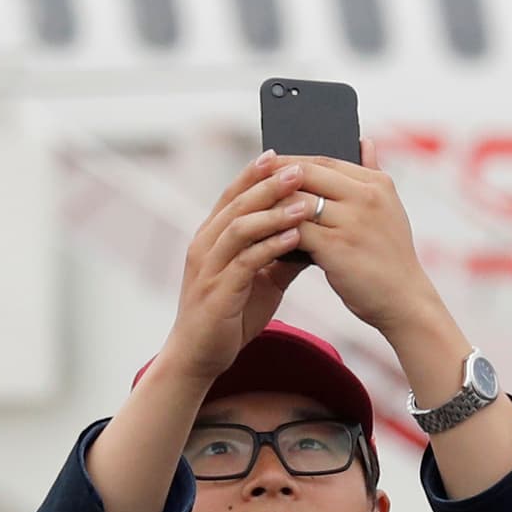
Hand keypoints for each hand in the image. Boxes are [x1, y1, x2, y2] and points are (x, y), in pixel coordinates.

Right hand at [151, 158, 321, 390]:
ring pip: (240, 227)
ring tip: (304, 201)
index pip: (233, 195)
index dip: (255, 173)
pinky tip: (295, 238)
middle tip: (300, 168)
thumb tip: (311, 231)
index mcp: (212, 237)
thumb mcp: (260, 279)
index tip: (283, 154)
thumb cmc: (229, 316)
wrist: (200, 357)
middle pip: (237, 203)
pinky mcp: (217, 292)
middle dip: (269, 183)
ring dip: (273, 211)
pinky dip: (271, 246)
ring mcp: (208, 267)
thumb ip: (280, 254)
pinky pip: (245, 261)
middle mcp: (205, 245)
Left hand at [267, 149, 450, 354]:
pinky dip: (275, 231)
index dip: (292, 162)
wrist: (404, 301)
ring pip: (296, 200)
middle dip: (275, 177)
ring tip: (250, 211)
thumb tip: (363, 140)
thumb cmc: (390, 257)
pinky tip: (261, 236)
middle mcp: (367, 196)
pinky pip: (294, 230)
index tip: (268, 166)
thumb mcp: (388, 209)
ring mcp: (352, 220)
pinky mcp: (336, 246)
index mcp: (377, 183)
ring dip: (271, 205)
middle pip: (307, 173)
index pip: (325, 160)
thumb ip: (373, 172)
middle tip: (249, 184)